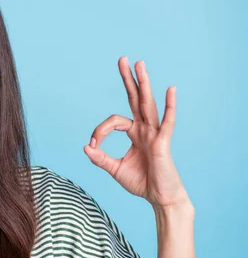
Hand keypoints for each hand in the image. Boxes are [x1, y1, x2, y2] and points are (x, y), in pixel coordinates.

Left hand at [83, 56, 190, 208]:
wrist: (160, 199)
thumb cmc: (141, 183)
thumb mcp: (115, 170)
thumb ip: (100, 159)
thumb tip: (86, 146)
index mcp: (134, 134)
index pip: (114, 121)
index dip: (100, 131)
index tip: (93, 146)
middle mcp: (145, 129)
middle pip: (135, 99)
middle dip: (128, 79)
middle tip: (123, 59)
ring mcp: (155, 134)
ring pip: (147, 104)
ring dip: (143, 83)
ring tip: (139, 64)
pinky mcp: (164, 142)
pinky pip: (168, 121)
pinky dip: (169, 105)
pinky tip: (170, 89)